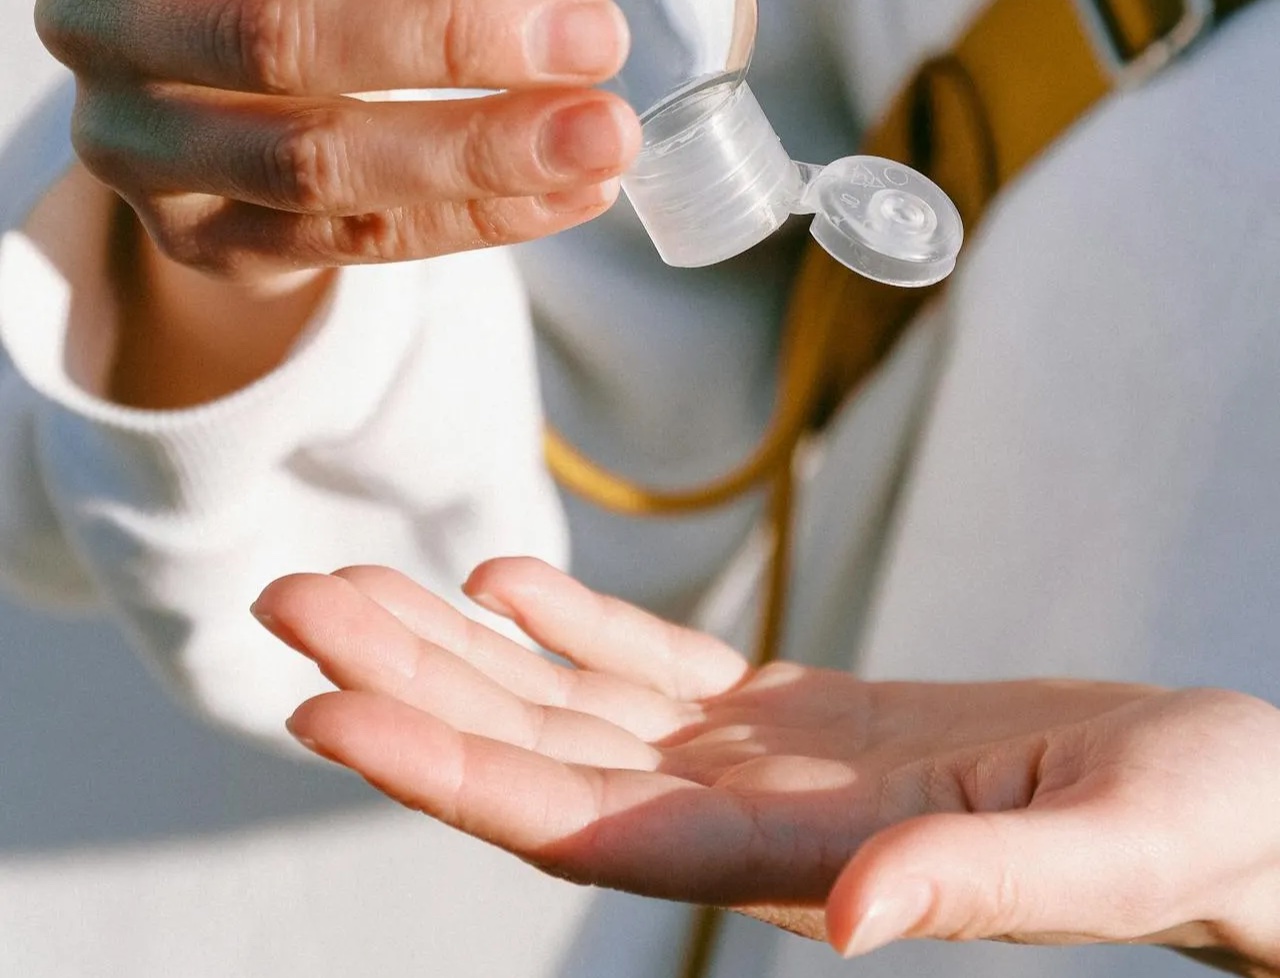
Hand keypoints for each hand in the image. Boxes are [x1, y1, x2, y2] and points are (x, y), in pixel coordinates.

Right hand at [36, 0, 637, 277]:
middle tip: (596, 49)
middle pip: (287, 45)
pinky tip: (567, 197)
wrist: (199, 105)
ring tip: (600, 144)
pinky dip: (477, 218)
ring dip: (481, 157)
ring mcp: (150, 163)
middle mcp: (113, 44)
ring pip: (324, 168)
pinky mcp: (211, 247)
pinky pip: (359, 240)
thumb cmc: (287, 8)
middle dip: (452, 48)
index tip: (567, 4)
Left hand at [251, 558, 1279, 973]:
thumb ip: (980, 885)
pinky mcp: (803, 717)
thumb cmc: (1192, 826)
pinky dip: (577, 622)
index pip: (581, 822)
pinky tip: (507, 584)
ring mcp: (767, 764)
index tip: (326, 710)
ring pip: (576, 698)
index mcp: (799, 858)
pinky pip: (658, 665)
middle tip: (292, 601)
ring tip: (361, 579)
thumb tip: (854, 919)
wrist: (1220, 800)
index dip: (447, 770)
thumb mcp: (1113, 847)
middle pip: (540, 747)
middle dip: (408, 683)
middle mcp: (751, 817)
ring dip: (462, 644)